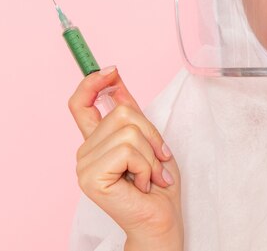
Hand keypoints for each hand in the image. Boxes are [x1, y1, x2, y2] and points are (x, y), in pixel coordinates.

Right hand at [68, 66, 182, 250]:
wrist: (162, 219)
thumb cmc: (158, 185)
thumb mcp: (149, 141)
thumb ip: (132, 115)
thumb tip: (117, 84)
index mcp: (97, 141)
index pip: (80, 104)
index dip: (92, 82)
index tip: (113, 71)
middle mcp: (85, 151)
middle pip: (122, 112)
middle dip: (151, 134)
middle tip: (156, 161)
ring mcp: (84, 165)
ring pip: (128, 130)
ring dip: (151, 154)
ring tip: (150, 176)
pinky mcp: (91, 177)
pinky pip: (127, 150)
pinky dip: (145, 166)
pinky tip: (143, 184)